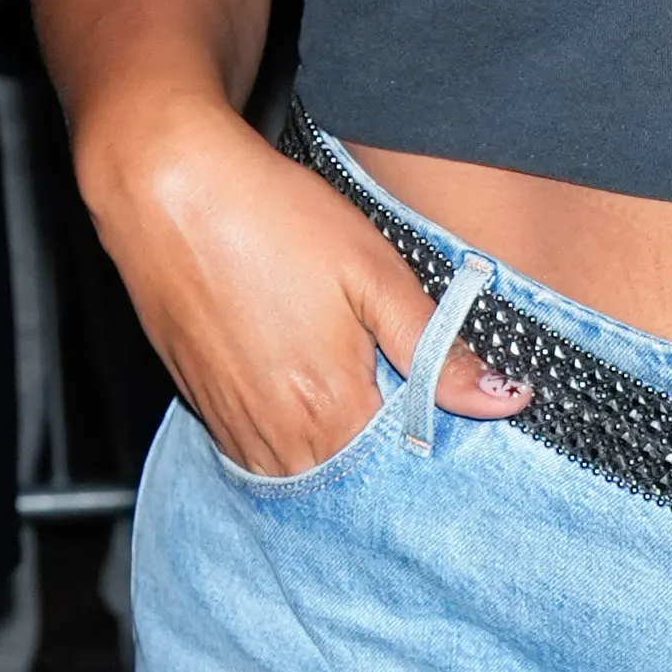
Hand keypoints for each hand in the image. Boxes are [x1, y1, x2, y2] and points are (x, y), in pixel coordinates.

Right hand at [77, 99, 527, 477]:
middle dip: (384, 456)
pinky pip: (261, 450)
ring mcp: (235, 427)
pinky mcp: (204, 407)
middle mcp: (278, 438)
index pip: (402, 470)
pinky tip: (301, 382)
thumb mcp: (375, 274)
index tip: (446, 413)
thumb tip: (505, 400)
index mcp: (332, 411)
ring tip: (348, 385)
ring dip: (336, 449)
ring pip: (304, 472)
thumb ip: (438, 350)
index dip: (431, 444)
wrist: (165, 189)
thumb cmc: (271, 219)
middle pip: (352, 482)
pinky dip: (291, 434)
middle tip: (400, 395)